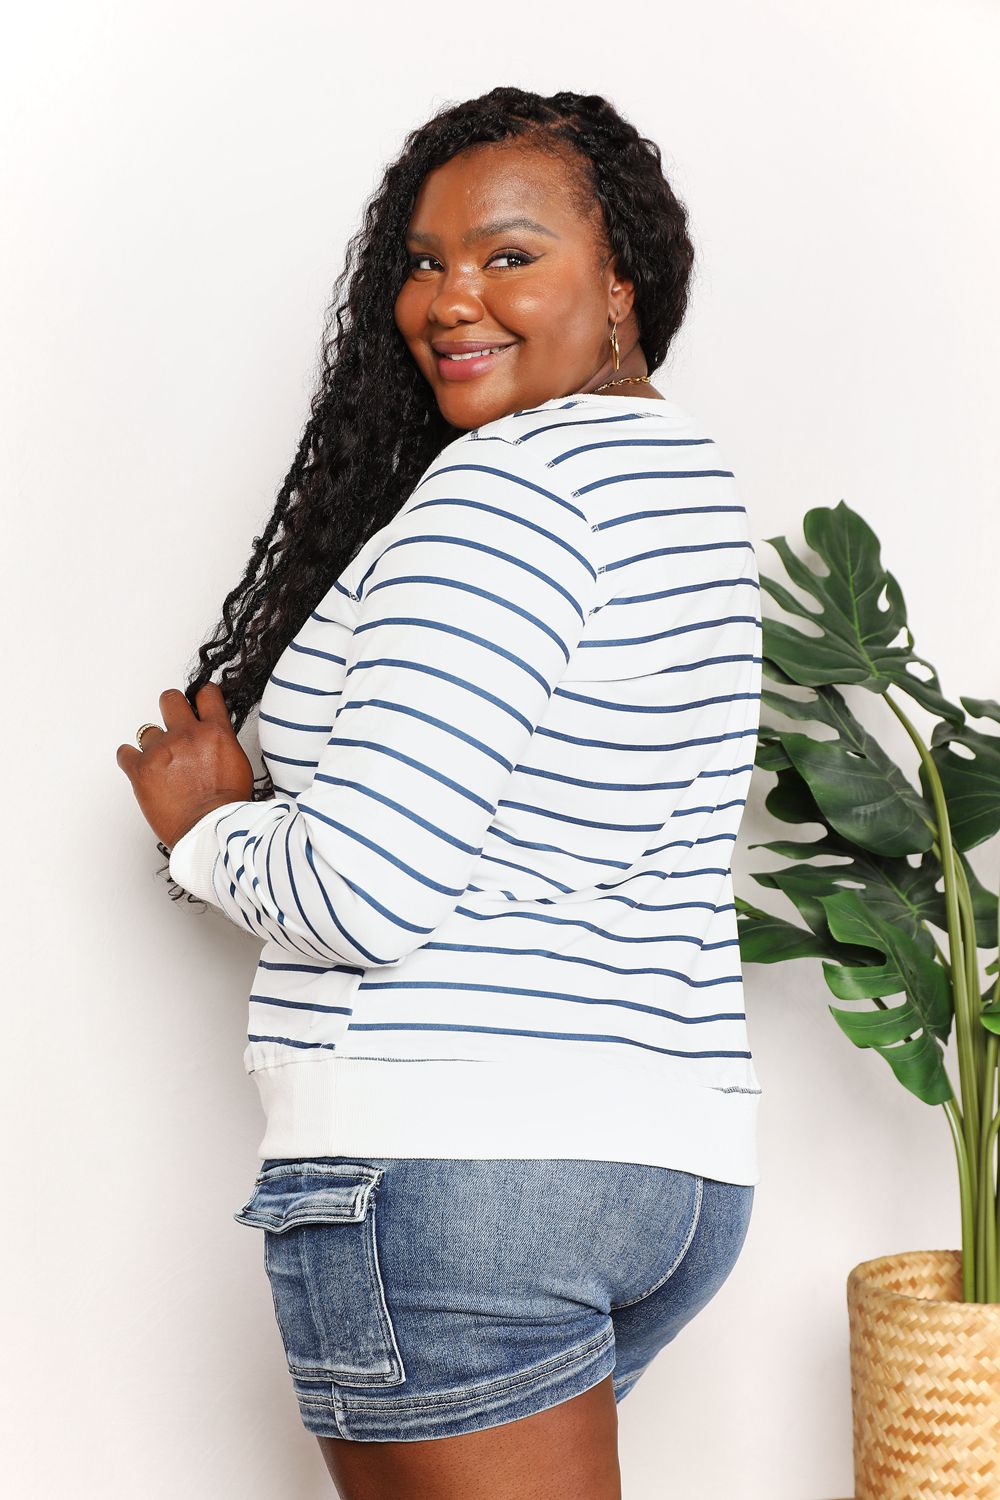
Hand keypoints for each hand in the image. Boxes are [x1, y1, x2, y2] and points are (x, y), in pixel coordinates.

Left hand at [116, 683, 256, 848]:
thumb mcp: (238, 764)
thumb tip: (212, 738)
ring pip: (147, 731)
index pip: (206, 694)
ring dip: (154, 745)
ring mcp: (161, 750)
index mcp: (215, 732)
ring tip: (162, 764)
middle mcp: (187, 735)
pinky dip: (130, 759)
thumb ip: (221, 743)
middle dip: (171, 708)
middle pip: (169, 699)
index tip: (196, 703)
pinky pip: (124, 752)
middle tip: (173, 724)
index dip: (200, 697)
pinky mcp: (140, 769)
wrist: (209, 829)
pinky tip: (140, 769)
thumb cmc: (227, 807)